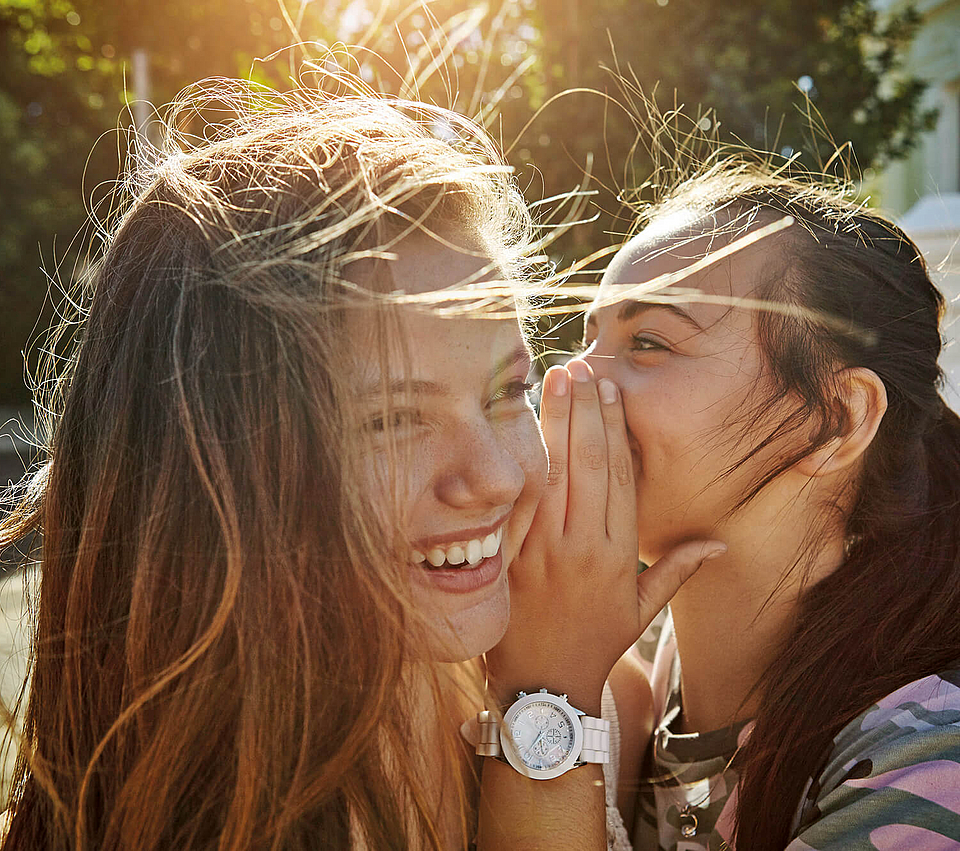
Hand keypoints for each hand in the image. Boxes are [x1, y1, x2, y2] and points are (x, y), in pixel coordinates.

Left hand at [485, 360, 723, 713]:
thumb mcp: (642, 612)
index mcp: (618, 554)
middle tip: (580, 368)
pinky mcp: (511, 556)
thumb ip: (678, 570)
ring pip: (554, 473)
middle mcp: (583, 546)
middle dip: (586, 411)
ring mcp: (542, 550)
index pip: (621, 477)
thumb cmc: (595, 643)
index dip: (617, 429)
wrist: (542, 686)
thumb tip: (719, 543)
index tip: (611, 391)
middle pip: (589, 464)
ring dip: (554, 422)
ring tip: (554, 379)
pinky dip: (522, 460)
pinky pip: (520, 500)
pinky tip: (520, 425)